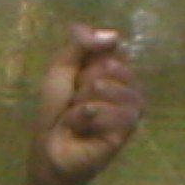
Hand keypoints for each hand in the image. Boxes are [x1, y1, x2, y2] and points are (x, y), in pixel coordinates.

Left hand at [29, 24, 142, 184]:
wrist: (51, 149)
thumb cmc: (56, 111)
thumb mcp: (62, 68)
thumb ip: (81, 43)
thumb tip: (114, 35)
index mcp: (117, 68)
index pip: (109, 46)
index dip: (84, 63)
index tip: (75, 80)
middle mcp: (130, 84)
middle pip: (106, 64)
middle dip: (81, 84)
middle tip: (76, 103)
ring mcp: (133, 106)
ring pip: (103, 86)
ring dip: (80, 103)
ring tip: (79, 118)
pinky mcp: (128, 128)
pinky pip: (105, 110)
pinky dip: (84, 119)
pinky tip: (84, 130)